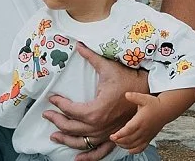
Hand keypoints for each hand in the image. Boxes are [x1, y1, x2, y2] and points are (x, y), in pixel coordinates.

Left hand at [44, 42, 141, 160]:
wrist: (147, 91)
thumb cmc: (128, 79)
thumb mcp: (108, 67)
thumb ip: (91, 57)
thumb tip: (78, 45)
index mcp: (96, 110)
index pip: (71, 110)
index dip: (59, 104)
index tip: (52, 98)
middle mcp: (100, 126)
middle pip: (72, 128)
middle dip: (57, 121)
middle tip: (47, 115)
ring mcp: (107, 134)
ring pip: (82, 142)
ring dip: (66, 140)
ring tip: (54, 136)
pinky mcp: (113, 137)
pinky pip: (99, 152)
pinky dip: (88, 158)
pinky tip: (77, 160)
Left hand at [111, 90, 161, 153]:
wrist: (166, 110)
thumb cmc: (155, 104)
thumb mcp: (144, 98)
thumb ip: (134, 96)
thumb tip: (126, 94)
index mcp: (141, 120)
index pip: (128, 130)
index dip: (120, 135)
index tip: (112, 136)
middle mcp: (143, 130)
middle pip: (129, 140)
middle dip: (119, 140)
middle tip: (113, 138)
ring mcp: (146, 135)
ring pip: (133, 145)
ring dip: (124, 145)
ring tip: (118, 142)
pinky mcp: (149, 138)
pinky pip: (141, 148)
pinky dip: (133, 150)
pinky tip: (128, 148)